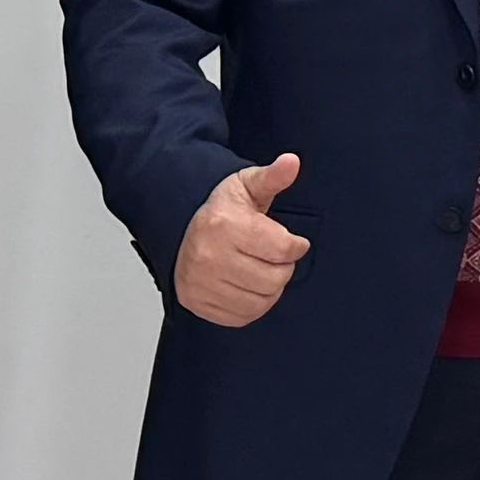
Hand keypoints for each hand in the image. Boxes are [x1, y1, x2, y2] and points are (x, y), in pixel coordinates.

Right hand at [174, 153, 308, 325]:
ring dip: (270, 287)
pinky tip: (248, 285)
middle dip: (282, 267)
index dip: (295, 246)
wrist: (183, 230)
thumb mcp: (248, 185)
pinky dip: (253, 304)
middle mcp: (209, 256)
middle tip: (273, 256)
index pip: (283, 248)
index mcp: (224, 225)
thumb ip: (273, 176)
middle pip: (275, 279)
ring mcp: (201, 283)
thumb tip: (291, 162)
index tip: (291, 242)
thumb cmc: (222, 210)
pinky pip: (243, 316)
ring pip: (262, 301)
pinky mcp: (198, 303)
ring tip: (261, 268)